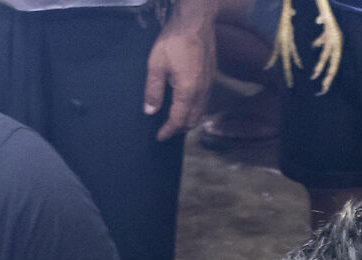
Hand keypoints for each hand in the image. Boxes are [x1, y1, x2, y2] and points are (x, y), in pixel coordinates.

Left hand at [143, 14, 214, 138]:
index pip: (179, 120)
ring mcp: (209, 84)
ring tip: (175, 120)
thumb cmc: (173, 41)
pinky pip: (205, 101)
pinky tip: (186, 104)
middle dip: (180, 128)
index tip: (160, 137)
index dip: (168, 131)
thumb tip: (150, 112)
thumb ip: (153, 90)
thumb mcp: (156, 65)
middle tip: (166, 130)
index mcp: (188, 91)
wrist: (196, 21)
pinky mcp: (212, 77)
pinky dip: (195, 108)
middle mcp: (202, 92)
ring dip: (188, 119)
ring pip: (201, 111)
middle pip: (193, 120)